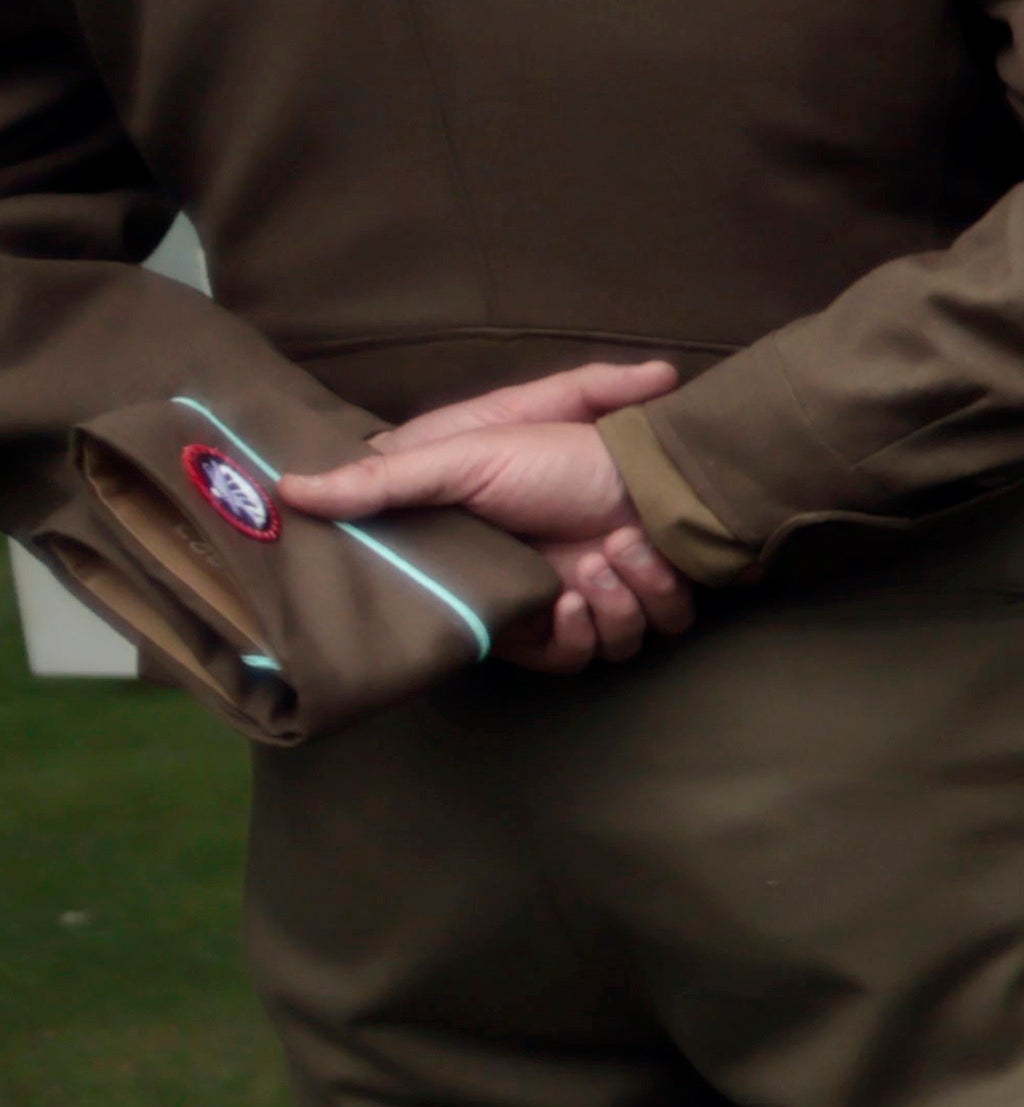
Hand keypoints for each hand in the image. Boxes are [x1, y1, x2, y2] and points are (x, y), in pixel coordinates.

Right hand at [289, 360, 695, 671]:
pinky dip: (655, 596)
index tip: (526, 602)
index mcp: (496, 573)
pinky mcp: (652, 598)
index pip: (484, 634)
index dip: (502, 631)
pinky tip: (643, 552)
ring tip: (616, 548)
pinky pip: (653, 632)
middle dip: (575, 618)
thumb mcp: (454, 462)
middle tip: (578, 575)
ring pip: (609, 647)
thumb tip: (284, 489)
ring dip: (620, 601)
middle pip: (557, 652)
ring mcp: (603, 597)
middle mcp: (546, 593)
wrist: (646, 456)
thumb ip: (378, 483)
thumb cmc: (551, 454)